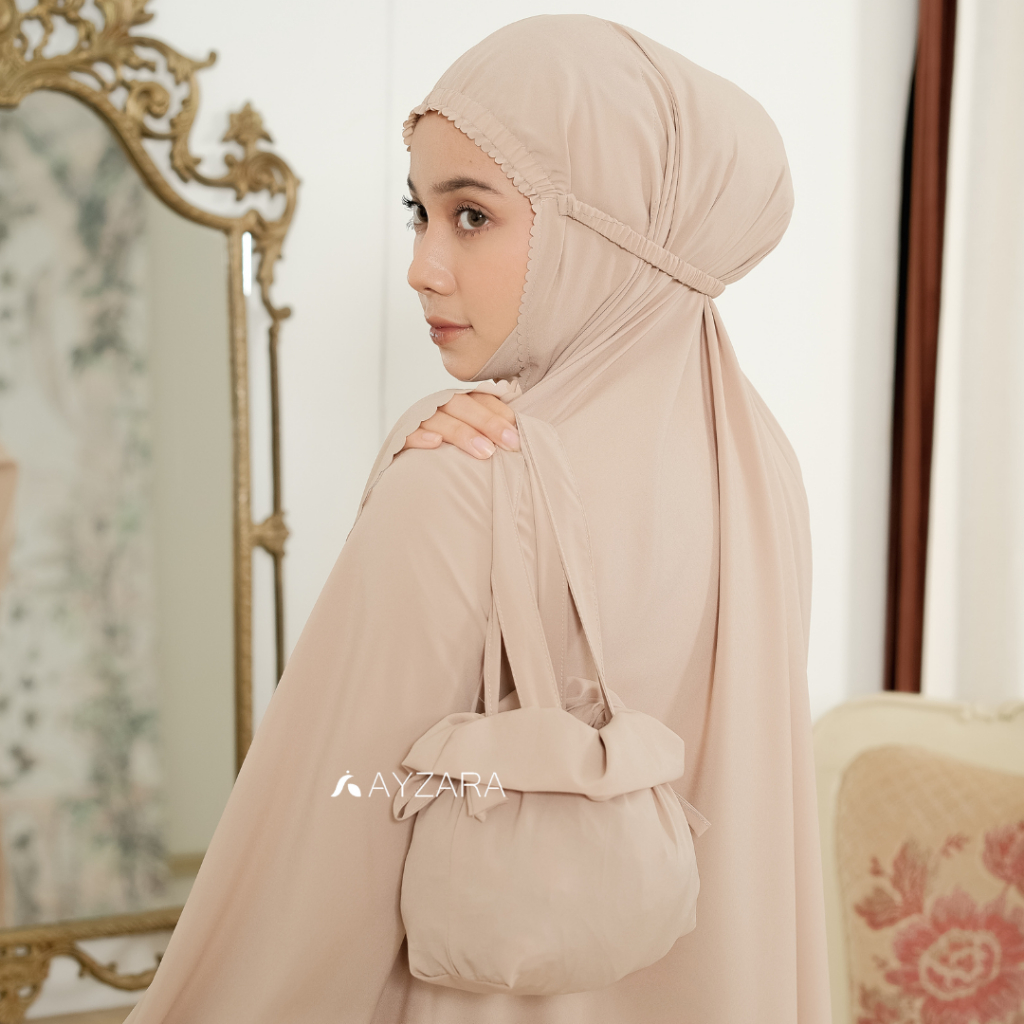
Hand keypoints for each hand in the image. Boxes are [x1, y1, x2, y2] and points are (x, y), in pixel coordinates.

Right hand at [400, 391, 519, 459]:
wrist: (418, 485)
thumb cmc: (455, 460)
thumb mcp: (476, 443)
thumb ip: (494, 437)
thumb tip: (521, 439)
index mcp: (458, 404)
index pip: (479, 398)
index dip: (499, 412)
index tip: (518, 433)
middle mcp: (437, 407)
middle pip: (461, 405)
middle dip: (488, 422)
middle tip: (510, 443)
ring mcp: (417, 422)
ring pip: (438, 419)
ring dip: (462, 433)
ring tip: (484, 451)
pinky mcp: (400, 440)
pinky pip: (408, 436)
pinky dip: (421, 438)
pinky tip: (436, 444)